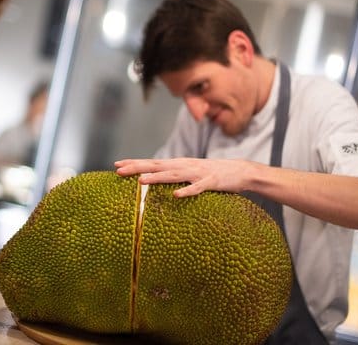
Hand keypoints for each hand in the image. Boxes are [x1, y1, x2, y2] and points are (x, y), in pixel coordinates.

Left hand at [114, 158, 257, 196]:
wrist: (240, 171)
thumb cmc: (212, 175)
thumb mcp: (189, 174)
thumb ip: (174, 176)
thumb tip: (156, 180)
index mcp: (179, 164)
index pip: (152, 162)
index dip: (135, 163)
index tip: (116, 164)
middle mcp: (185, 165)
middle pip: (158, 165)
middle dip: (137, 167)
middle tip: (118, 170)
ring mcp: (198, 173)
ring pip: (173, 175)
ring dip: (157, 177)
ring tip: (140, 181)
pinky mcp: (211, 182)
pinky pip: (197, 188)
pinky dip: (187, 191)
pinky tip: (176, 195)